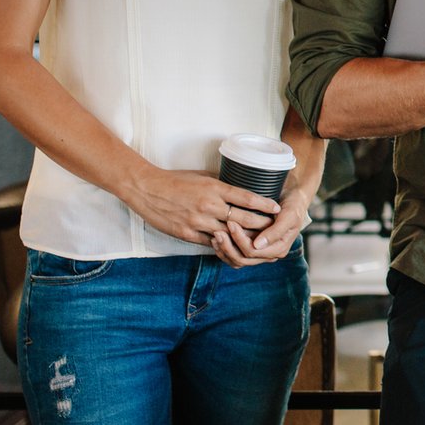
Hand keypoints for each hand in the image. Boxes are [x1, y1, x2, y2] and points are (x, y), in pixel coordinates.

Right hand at [124, 168, 278, 246]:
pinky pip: (211, 243)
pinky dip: (224, 245)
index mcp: (214, 188)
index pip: (246, 197)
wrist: (147, 189)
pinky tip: (235, 248)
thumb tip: (239, 187)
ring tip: (260, 241)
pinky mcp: (187, 234)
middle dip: (261, 224)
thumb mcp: (201, 176)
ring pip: (229, 234)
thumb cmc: (175, 180)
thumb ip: (220, 184)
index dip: (264, 204)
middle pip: (242, 219)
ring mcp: (198, 222)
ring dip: (245, 238)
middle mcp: (209, 205)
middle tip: (275, 228)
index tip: (277, 208)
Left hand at [213, 188, 311, 266]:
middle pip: (243, 259)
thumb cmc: (293, 205)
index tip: (231, 222)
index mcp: (279, 249)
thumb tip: (258, 245)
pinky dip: (224, 250)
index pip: (254, 251)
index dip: (240, 239)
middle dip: (228, 246)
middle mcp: (269, 254)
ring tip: (215, 235)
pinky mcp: (252, 248)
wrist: (293, 198)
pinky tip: (216, 239)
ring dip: (224, 249)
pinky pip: (235, 256)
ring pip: (237, 260)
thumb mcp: (289, 215)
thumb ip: (275, 231)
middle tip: (218, 230)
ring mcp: (260, 253)